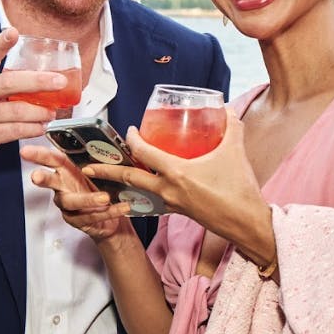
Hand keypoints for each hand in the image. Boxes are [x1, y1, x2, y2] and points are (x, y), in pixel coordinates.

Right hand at [0, 27, 67, 173]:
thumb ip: (2, 82)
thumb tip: (42, 76)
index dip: (0, 44)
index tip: (13, 32)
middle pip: (9, 83)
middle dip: (38, 81)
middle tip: (59, 81)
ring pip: (16, 110)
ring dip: (39, 111)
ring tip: (51, 112)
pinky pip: (14, 130)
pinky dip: (32, 128)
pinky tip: (40, 127)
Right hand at [20, 144, 134, 242]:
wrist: (115, 213)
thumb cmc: (104, 185)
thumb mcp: (106, 166)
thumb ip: (110, 153)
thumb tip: (130, 134)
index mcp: (67, 169)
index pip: (50, 159)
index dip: (37, 155)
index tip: (26, 152)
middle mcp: (63, 186)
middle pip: (50, 181)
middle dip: (42, 178)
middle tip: (37, 176)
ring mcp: (69, 205)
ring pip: (71, 202)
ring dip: (87, 199)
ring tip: (104, 197)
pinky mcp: (78, 220)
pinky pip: (91, 216)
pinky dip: (108, 212)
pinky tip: (121, 208)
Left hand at [81, 108, 273, 257]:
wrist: (246, 223)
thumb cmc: (240, 188)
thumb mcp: (235, 151)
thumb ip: (231, 126)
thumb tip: (227, 110)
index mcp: (177, 173)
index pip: (144, 153)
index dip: (132, 139)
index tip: (129, 130)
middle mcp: (168, 190)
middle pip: (129, 178)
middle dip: (105, 172)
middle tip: (86, 167)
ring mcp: (172, 203)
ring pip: (139, 192)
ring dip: (122, 185)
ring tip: (108, 178)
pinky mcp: (179, 212)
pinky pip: (153, 201)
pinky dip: (143, 194)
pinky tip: (143, 189)